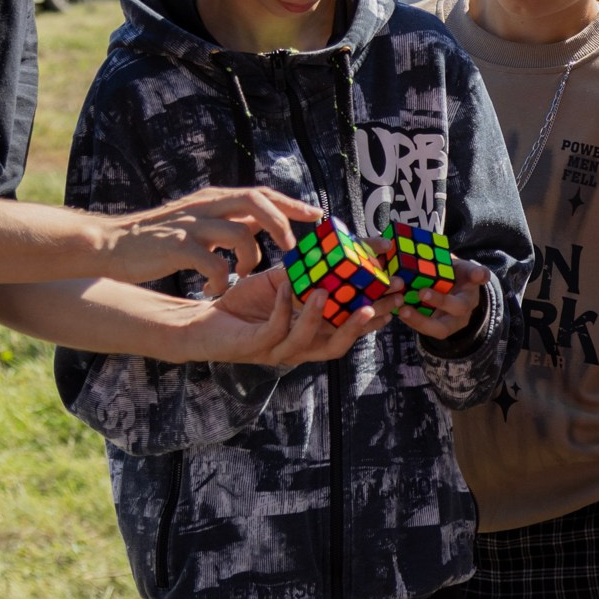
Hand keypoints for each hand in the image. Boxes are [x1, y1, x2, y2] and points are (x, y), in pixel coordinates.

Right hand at [104, 185, 319, 294]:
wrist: (110, 245)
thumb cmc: (158, 239)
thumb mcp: (199, 221)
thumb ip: (229, 219)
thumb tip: (263, 222)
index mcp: (214, 200)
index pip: (262, 193)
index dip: (292, 204)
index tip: (318, 216)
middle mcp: (206, 206)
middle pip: (256, 201)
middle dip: (282, 224)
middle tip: (293, 250)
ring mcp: (191, 225)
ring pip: (239, 232)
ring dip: (251, 257)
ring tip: (244, 274)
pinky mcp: (177, 247)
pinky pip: (213, 262)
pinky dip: (221, 279)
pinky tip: (213, 290)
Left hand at [195, 266, 393, 366]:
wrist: (201, 321)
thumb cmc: (244, 304)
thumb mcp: (282, 283)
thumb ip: (309, 273)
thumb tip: (339, 247)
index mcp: (311, 334)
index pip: (350, 328)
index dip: (374, 316)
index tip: (396, 295)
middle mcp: (299, 348)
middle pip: (339, 343)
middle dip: (360, 324)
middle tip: (379, 301)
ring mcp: (277, 351)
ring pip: (308, 343)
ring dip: (320, 318)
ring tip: (328, 292)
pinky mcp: (254, 347)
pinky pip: (274, 331)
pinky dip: (283, 308)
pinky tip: (287, 287)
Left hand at [380, 246, 489, 341]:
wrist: (446, 295)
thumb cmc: (451, 278)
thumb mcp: (458, 268)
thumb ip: (462, 266)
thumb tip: (478, 273)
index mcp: (471, 287)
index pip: (479, 279)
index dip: (479, 276)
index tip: (478, 274)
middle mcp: (464, 308)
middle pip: (459, 308)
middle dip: (441, 301)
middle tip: (422, 292)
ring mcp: (452, 322)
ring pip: (441, 327)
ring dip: (421, 320)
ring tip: (403, 310)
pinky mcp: (436, 329)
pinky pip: (426, 330)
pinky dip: (412, 322)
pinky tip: (398, 312)